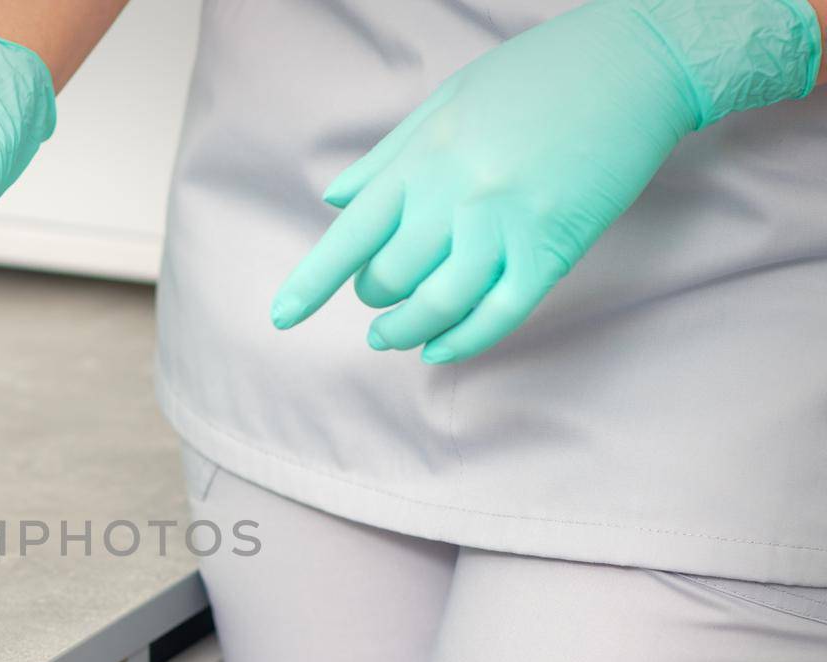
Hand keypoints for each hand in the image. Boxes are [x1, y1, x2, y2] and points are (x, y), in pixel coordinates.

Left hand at [270, 0, 821, 363]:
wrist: (632, 62)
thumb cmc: (535, 79)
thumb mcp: (444, 104)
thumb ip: (386, 158)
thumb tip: (334, 199)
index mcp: (421, 159)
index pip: (349, 235)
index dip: (312, 283)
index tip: (282, 317)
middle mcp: (454, 195)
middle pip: (389, 278)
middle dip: (374, 298)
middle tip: (378, 299)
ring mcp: (504, 223)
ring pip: (436, 304)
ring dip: (406, 331)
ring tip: (393, 337)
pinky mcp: (553, 246)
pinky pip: (497, 312)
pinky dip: (462, 340)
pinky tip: (440, 348)